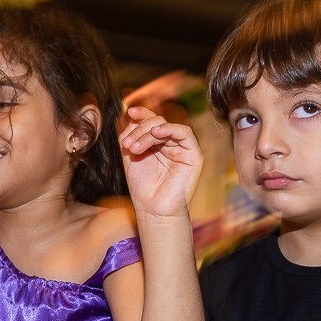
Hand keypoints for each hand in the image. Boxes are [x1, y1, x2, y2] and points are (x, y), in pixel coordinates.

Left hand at [118, 105, 202, 219]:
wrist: (153, 209)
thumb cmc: (142, 186)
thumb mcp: (130, 155)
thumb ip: (130, 134)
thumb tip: (131, 114)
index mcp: (157, 143)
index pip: (151, 121)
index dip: (141, 114)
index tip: (129, 112)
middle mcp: (170, 143)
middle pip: (156, 122)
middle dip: (139, 130)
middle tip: (127, 145)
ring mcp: (182, 148)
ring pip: (166, 126)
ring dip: (147, 133)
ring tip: (134, 148)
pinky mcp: (193, 155)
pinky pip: (184, 133)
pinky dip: (169, 129)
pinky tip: (156, 133)